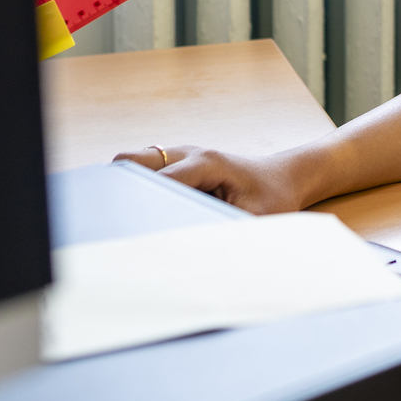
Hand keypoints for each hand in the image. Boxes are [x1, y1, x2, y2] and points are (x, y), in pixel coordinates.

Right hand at [112, 145, 312, 215]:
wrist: (285, 177)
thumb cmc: (273, 197)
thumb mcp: (255, 218)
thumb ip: (224, 228)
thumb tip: (193, 246)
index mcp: (205, 163)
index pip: (158, 181)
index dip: (139, 204)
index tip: (124, 229)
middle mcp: (188, 153)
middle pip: (132, 160)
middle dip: (119, 187)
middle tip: (114, 221)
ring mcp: (181, 154)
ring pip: (133, 163)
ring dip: (127, 186)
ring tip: (127, 218)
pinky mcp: (179, 163)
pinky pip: (145, 170)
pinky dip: (137, 186)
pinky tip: (142, 212)